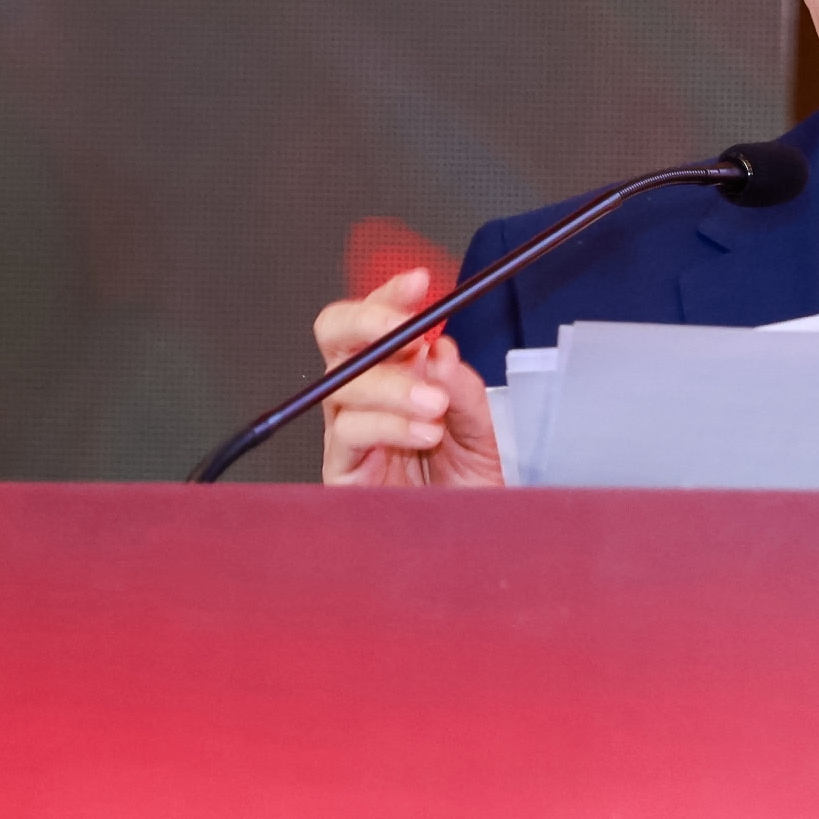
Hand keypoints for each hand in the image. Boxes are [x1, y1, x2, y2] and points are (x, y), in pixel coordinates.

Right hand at [313, 267, 504, 486]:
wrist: (476, 536)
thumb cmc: (471, 483)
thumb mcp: (482, 427)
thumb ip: (461, 387)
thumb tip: (439, 349)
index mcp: (397, 373)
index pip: (379, 320)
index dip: (391, 296)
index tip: (418, 283)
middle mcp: (367, 395)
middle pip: (337, 337)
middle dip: (369, 322)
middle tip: (408, 333)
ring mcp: (350, 430)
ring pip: (344, 384)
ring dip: (392, 386)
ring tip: (434, 404)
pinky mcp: (343, 469)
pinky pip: (349, 433)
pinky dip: (387, 426)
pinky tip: (422, 432)